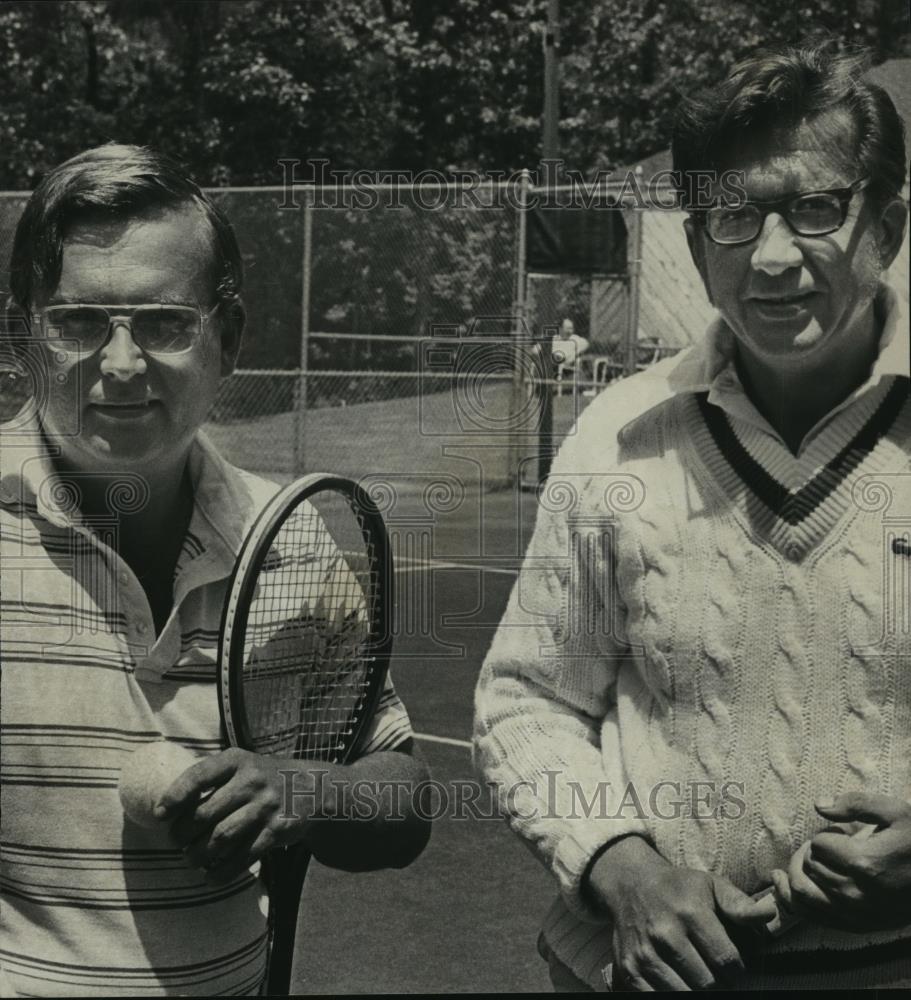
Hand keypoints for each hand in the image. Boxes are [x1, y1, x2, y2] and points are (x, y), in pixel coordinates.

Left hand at [157, 748, 318, 884]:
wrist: (311, 788)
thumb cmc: (261, 779)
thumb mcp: (241, 766)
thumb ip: (211, 779)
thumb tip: (167, 809)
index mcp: (237, 760)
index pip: (199, 776)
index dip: (175, 796)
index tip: (159, 815)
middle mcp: (252, 780)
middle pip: (205, 813)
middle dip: (182, 834)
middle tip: (176, 842)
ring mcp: (266, 806)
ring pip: (221, 838)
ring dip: (198, 855)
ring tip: (190, 858)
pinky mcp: (277, 830)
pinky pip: (243, 856)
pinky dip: (222, 871)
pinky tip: (211, 876)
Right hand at [588, 836, 776, 990]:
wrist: (631, 884)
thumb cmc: (679, 887)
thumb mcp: (711, 885)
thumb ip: (740, 904)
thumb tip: (769, 915)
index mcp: (690, 912)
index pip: (728, 961)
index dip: (739, 970)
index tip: (736, 967)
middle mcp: (665, 933)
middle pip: (709, 983)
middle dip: (722, 985)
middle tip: (721, 977)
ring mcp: (645, 953)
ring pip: (686, 995)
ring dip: (700, 993)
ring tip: (703, 980)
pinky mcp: (629, 969)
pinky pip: (657, 999)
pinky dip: (674, 995)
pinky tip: (683, 984)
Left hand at [774, 792, 910, 931]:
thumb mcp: (895, 812)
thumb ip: (855, 803)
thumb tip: (818, 804)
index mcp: (865, 863)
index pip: (819, 845)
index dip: (826, 834)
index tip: (841, 832)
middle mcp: (858, 893)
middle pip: (810, 868)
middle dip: (810, 852)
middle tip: (825, 844)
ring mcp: (857, 914)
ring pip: (804, 895)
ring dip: (797, 874)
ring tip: (801, 860)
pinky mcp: (859, 926)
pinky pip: (814, 917)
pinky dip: (795, 900)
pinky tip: (786, 883)